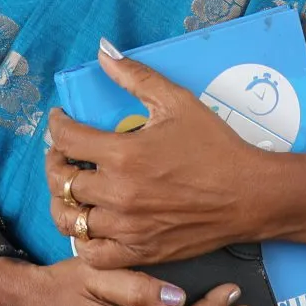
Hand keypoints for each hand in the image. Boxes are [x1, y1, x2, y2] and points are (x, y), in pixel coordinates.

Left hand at [43, 45, 280, 268]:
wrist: (250, 195)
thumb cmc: (216, 147)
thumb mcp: (177, 102)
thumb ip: (135, 76)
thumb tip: (103, 51)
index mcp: (124, 154)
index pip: (66, 139)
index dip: (56, 125)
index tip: (60, 119)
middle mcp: (119, 193)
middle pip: (60, 180)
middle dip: (55, 161)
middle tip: (62, 154)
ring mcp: (127, 227)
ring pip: (69, 219)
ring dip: (62, 201)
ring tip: (70, 189)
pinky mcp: (139, 251)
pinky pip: (92, 253)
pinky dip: (82, 239)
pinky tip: (89, 222)